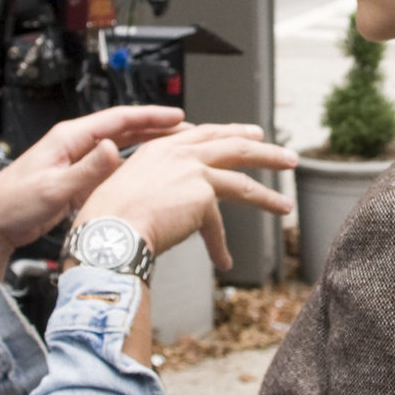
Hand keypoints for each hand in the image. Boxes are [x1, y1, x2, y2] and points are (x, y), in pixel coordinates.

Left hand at [0, 106, 191, 273]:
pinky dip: (132, 169)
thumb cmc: (12, 203)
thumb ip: (85, 169)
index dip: (149, 116)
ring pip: (120, 149)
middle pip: (123, 130)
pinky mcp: (76, 181)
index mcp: (69, 138)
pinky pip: (111, 170)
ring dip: (146, 148)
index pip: (117, 119)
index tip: (175, 116)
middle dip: (154, 128)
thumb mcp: (53, 186)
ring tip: (173, 148)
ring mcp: (76, 163)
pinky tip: (147, 174)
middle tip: (184, 129)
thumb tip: (113, 149)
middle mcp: (74, 146)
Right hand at [74, 123, 296, 271]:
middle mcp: (179, 154)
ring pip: (241, 181)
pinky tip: (224, 261)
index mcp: (160, 147)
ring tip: (286, 205)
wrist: (109, 231)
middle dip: (265, 152)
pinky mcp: (202, 197)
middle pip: (234, 146)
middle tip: (287, 157)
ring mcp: (193, 172)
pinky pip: (217, 226)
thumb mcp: (125, 187)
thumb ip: (151, 184)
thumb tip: (168, 199)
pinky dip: (220, 247)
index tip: (250, 135)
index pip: (204, 134)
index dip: (230, 133)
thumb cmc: (107, 217)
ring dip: (267, 195)